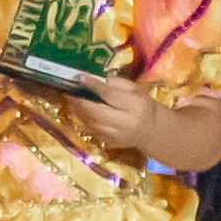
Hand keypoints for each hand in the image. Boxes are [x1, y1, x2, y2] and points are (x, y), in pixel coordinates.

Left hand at [48, 68, 171, 153]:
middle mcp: (125, 123)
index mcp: (134, 106)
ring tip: (71, 100)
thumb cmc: (142, 105)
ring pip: (91, 123)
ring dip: (78, 111)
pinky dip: (83, 120)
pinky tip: (78, 111)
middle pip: (97, 112)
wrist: (150, 130)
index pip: (110, 96)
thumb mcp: (135, 89)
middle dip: (81, 102)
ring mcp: (116, 136)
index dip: (93, 86)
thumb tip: (97, 80)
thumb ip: (117, 84)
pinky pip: (91, 130)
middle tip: (70, 92)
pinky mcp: (109, 142)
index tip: (80, 77)